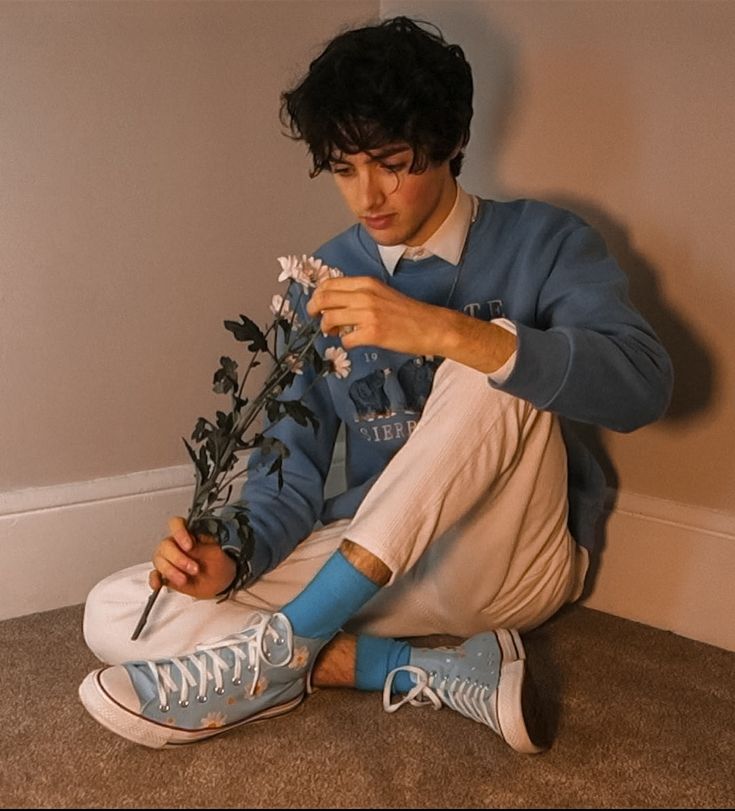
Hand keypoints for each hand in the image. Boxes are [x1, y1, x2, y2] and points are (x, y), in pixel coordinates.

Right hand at [149, 516, 236, 599]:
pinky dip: (155, 579)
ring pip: (159, 559)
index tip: (189, 546)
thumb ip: (203, 548)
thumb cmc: (220, 563)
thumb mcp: (217, 553)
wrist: (222, 582)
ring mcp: (170, 559)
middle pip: (166, 545)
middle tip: (193, 569)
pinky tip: (159, 584)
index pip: (177, 524)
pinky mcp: (167, 574)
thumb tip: (192, 545)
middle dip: (178, 558)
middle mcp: (177, 544)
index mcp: (190, 534)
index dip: (180, 533)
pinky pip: (155, 574)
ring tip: (184, 580)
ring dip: (170, 570)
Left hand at [308, 275, 516, 373]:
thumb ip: (360, 294)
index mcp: (366, 283)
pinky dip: (345, 343)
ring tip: (335, 333)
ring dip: (327, 328)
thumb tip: (337, 303)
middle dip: (314, 310)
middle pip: (324, 299)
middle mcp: (364, 295)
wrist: (431, 326)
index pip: (329, 284)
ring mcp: (368, 314)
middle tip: (316, 319)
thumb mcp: (382, 293)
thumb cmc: (408, 312)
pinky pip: (345, 340)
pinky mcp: (372, 333)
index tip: (317, 304)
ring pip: (329, 319)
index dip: (317, 295)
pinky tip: (353, 342)